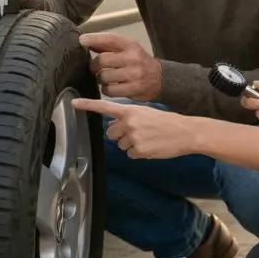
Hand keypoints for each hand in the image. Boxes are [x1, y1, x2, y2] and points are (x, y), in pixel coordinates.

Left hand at [71, 98, 199, 159]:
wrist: (185, 132)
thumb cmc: (166, 122)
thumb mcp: (146, 113)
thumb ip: (128, 118)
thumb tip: (113, 127)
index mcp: (130, 110)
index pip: (104, 107)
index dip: (87, 105)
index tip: (73, 103)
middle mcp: (129, 123)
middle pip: (111, 133)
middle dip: (120, 134)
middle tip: (138, 132)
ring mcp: (134, 137)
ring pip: (121, 145)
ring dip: (131, 144)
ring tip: (147, 138)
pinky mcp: (140, 150)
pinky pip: (131, 154)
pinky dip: (139, 152)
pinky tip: (151, 147)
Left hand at [79, 32, 161, 100]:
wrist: (159, 79)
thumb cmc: (138, 62)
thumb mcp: (127, 49)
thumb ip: (108, 46)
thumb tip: (85, 41)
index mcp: (130, 45)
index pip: (110, 39)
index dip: (94, 39)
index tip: (82, 41)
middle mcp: (132, 59)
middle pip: (102, 60)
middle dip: (94, 66)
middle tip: (95, 69)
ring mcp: (133, 75)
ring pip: (103, 77)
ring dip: (100, 78)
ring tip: (106, 78)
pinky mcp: (133, 89)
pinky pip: (109, 90)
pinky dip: (106, 89)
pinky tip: (111, 86)